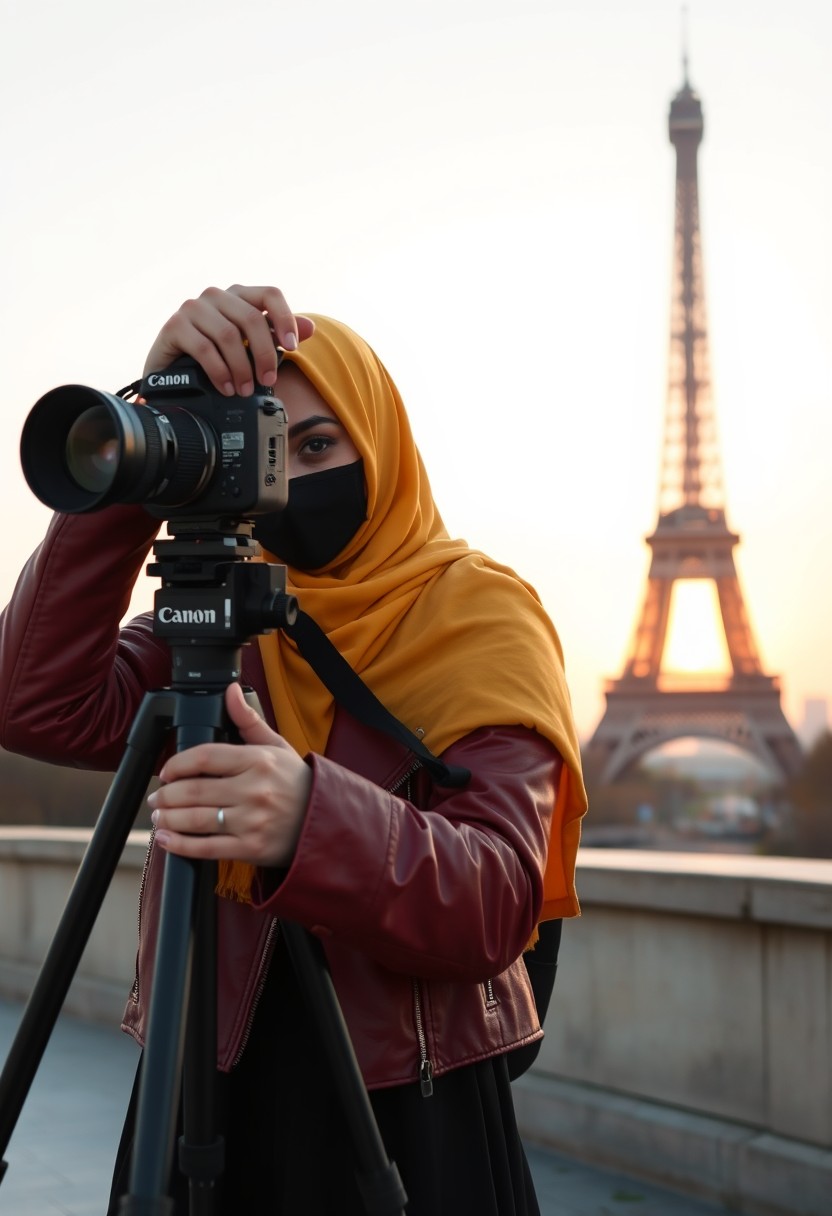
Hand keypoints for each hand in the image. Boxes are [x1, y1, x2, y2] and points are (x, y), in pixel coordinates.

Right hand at [143, 284, 315, 396]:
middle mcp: (216, 296)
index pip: (270, 294)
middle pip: (251, 319)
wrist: (171, 372)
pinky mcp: (174, 325)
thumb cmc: (214, 357)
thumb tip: (310, 327)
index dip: (285, 319)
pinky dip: (220, 373)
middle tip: (268, 380)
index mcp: (238, 295)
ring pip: (229, 335)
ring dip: (242, 368)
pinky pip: (205, 349)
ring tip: (245, 389)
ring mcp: (193, 308)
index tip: (292, 347)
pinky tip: (226, 387)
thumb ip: (277, 335)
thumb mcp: (250, 347)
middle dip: (265, 355)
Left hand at [148, 683, 311, 867]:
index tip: (167, 771)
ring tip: (160, 816)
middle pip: (195, 790)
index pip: (205, 757)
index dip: (177, 764)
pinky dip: (181, 845)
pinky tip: (167, 839)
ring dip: (169, 819)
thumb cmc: (298, 783)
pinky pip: (207, 848)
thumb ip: (248, 720)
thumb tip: (230, 691)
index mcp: (258, 761)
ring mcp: (253, 821)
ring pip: (196, 820)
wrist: (326, 821)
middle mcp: (254, 790)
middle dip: (166, 795)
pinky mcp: (251, 848)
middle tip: (157, 797)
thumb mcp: (277, 746)